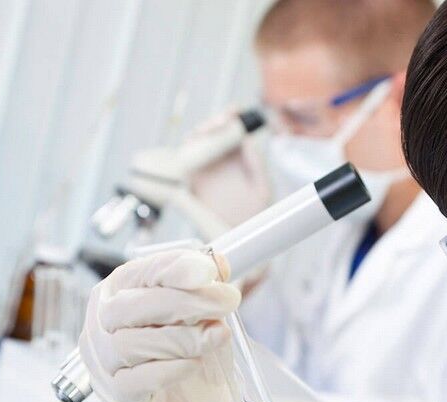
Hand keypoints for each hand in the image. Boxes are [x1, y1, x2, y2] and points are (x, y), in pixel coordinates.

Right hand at [79, 249, 240, 401]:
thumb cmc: (190, 362)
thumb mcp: (204, 317)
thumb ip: (206, 288)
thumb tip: (217, 261)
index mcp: (118, 294)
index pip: (138, 273)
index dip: (173, 268)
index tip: (209, 271)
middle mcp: (102, 325)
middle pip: (132, 306)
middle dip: (186, 300)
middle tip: (227, 301)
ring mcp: (104, 363)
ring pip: (132, 343)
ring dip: (183, 336)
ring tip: (217, 335)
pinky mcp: (118, 397)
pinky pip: (137, 379)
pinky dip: (170, 369)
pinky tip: (194, 364)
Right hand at [189, 111, 271, 226]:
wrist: (241, 242)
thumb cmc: (256, 218)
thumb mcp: (264, 190)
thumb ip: (258, 166)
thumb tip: (247, 142)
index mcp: (240, 156)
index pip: (235, 127)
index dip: (232, 114)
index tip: (232, 113)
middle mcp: (221, 159)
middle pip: (213, 130)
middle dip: (213, 122)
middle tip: (218, 125)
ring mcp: (204, 169)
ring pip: (196, 142)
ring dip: (199, 134)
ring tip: (205, 135)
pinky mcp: (189, 182)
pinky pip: (183, 163)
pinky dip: (184, 153)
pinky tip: (190, 151)